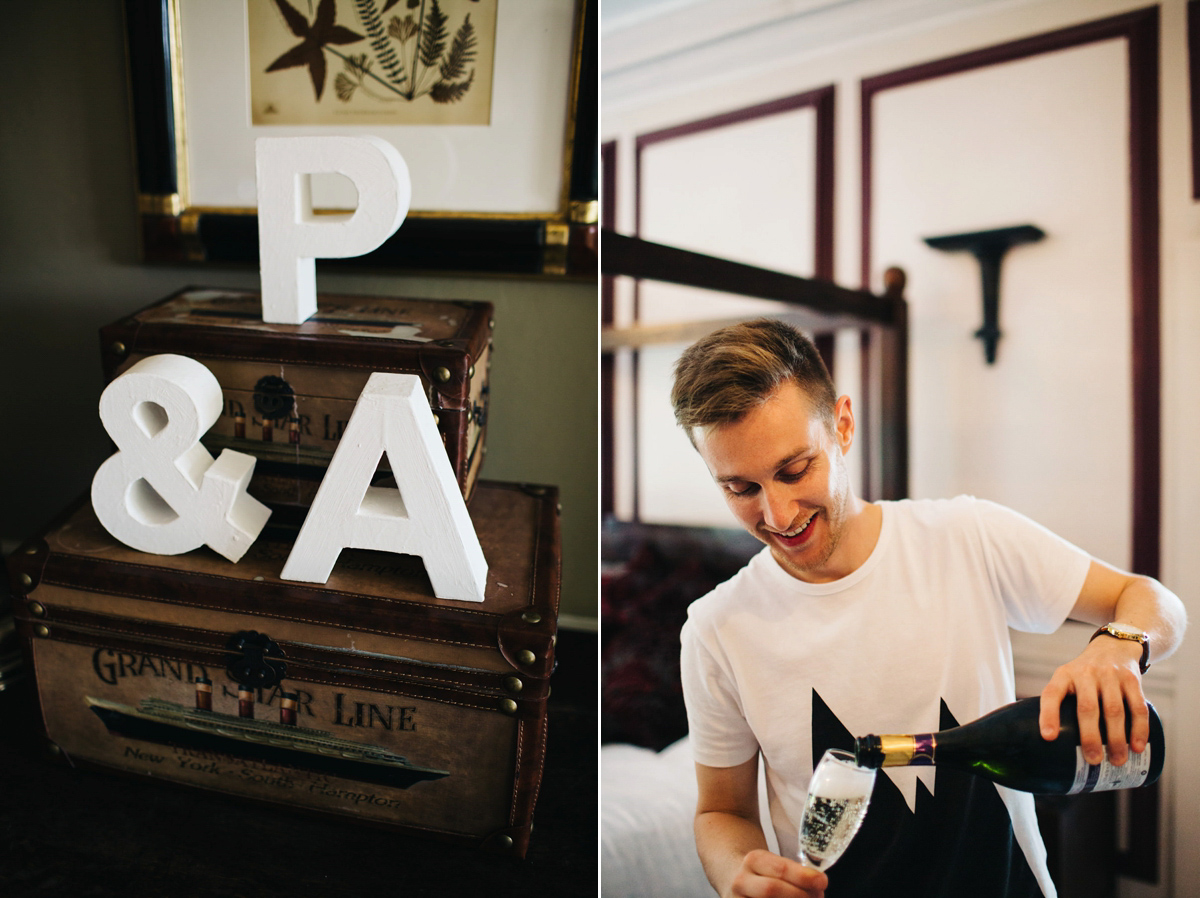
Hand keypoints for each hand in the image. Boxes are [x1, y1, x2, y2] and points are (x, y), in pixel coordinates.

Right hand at [728, 848, 827, 897]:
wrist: (732, 876)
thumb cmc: (763, 872)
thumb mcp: (774, 864)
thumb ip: (794, 873)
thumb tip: (819, 885)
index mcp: (753, 861)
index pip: (779, 869)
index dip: (803, 877)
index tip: (822, 881)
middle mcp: (741, 881)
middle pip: (771, 890)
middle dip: (799, 895)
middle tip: (818, 896)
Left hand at [1038, 635, 1148, 765]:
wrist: (1114, 647)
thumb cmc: (1084, 675)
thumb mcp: (1067, 679)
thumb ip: (1060, 703)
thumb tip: (1048, 742)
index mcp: (1064, 675)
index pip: (1051, 694)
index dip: (1048, 715)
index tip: (1048, 737)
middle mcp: (1085, 673)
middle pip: (1087, 708)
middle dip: (1090, 737)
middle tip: (1094, 760)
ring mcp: (1110, 675)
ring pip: (1114, 710)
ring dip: (1117, 739)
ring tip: (1117, 760)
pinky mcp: (1132, 680)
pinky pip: (1137, 707)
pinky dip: (1139, 729)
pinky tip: (1137, 746)